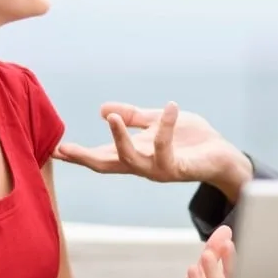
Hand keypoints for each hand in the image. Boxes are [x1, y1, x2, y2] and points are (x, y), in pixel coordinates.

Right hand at [55, 102, 252, 199]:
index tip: (53, 150)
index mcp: (134, 154)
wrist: (223, 156)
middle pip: (106, 165)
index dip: (78, 153)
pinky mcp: (178, 169)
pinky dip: (165, 126)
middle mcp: (142, 165)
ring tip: (112, 118)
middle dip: (84, 158)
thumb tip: (101, 110)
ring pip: (131, 159)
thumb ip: (133, 117)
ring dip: (119, 138)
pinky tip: (169, 107)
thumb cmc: (192, 140)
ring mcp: (159, 170)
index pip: (100, 155)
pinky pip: (166, 148)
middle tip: (64, 149)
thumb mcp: (157, 123)